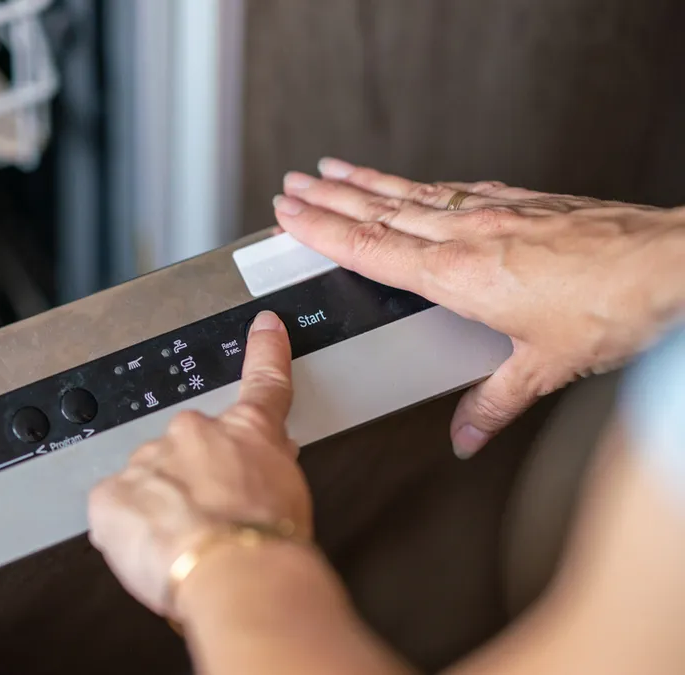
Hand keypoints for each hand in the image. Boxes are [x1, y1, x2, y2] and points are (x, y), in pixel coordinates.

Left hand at [87, 311, 311, 617]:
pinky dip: (129, 533)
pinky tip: (153, 552)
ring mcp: (148, 460)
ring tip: (186, 548)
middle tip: (212, 523)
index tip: (264, 327)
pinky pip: (115, 512)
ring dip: (161, 509)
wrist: (234, 572)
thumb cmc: (268, 544)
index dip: (265, 351)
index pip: (262, 383)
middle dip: (194, 480)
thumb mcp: (292, 497)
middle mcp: (192, 434)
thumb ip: (268, 472)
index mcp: (245, 431)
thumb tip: (262, 472)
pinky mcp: (111, 495)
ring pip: (148, 483)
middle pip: (188, 449)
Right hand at [273, 158, 684, 457]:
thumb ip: (495, 401)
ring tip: (334, 168)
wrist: (670, 264)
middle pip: (380, 210)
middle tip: (293, 183)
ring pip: (413, 193)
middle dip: (329, 196)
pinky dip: (422, 184)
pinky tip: (417, 183)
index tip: (289, 214)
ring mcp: (495, 212)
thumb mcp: (545, 368)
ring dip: (366, 181)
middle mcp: (469, 235)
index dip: (323, 230)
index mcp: (458, 276)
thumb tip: (467, 434)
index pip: (371, 247)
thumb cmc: (614, 308)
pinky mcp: (523, 202)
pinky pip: (454, 189)